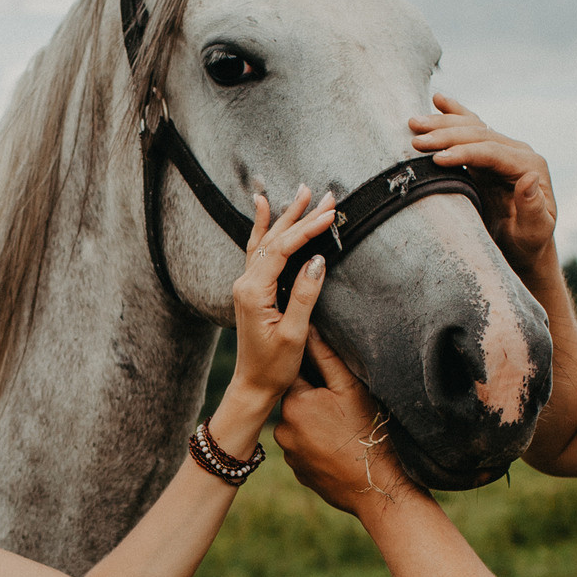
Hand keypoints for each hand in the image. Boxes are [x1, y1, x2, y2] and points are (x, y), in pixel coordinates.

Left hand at [224, 185, 336, 401]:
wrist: (253, 385)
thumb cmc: (275, 366)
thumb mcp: (294, 334)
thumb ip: (304, 295)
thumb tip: (317, 260)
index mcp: (254, 292)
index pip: (282, 250)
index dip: (307, 229)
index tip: (331, 213)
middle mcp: (245, 283)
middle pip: (274, 239)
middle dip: (300, 215)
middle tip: (323, 193)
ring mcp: (246, 284)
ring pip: (266, 241)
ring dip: (285, 216)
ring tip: (302, 191)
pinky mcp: (251, 289)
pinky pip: (257, 250)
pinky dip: (263, 227)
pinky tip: (263, 207)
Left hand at [277, 333, 422, 516]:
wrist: (377, 489)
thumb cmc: (368, 433)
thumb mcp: (350, 389)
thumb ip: (325, 357)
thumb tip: (308, 329)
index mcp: (294, 403)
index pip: (296, 374)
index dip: (316, 373)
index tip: (333, 380)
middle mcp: (283, 429)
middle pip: (298, 402)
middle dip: (317, 400)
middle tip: (345, 407)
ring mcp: (289, 454)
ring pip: (301, 426)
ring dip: (317, 424)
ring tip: (345, 430)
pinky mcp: (298, 472)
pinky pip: (306, 449)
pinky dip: (319, 446)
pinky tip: (341, 448)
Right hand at [407, 94, 556, 277]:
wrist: (524, 246)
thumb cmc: (528, 244)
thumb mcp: (534, 232)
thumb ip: (533, 208)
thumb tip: (529, 178)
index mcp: (530, 167)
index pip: (493, 151)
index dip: (465, 152)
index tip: (437, 158)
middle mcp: (517, 153)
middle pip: (480, 134)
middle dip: (447, 135)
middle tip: (417, 141)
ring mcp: (502, 150)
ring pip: (472, 127)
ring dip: (443, 123)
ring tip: (414, 123)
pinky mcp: (488, 154)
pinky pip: (471, 128)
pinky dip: (455, 113)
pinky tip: (439, 99)